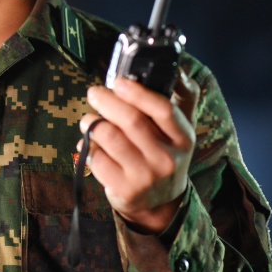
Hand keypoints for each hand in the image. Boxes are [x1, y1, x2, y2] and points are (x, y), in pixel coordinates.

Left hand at [78, 70, 199, 233]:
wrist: (159, 203)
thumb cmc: (164, 153)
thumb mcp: (180, 129)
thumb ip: (184, 97)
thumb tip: (179, 69)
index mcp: (183, 138)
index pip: (163, 110)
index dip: (138, 93)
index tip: (118, 82)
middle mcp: (166, 159)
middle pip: (131, 121)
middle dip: (107, 101)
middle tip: (94, 93)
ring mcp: (145, 177)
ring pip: (110, 137)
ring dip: (92, 122)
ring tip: (88, 119)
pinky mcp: (124, 190)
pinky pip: (97, 159)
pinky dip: (88, 147)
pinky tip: (90, 145)